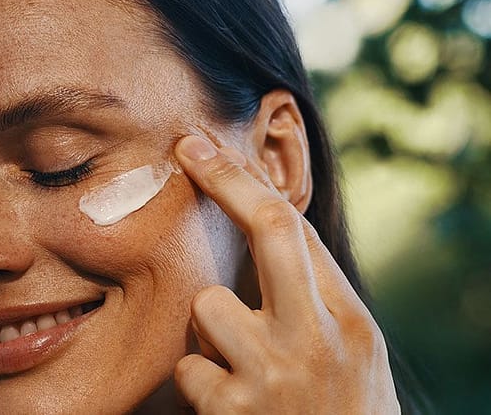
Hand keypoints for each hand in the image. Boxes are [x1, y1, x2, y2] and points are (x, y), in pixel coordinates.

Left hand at [172, 135, 399, 413]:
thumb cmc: (341, 407)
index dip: (242, 179)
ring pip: (208, 308)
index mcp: (348, 319)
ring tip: (238, 362)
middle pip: (270, 234)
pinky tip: (228, 400)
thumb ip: (310, 290)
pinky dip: (199, 377)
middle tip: (187, 150)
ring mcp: (274, 376)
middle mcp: (318, 339)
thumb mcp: (348, 348)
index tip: (201, 147)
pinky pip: (188, 366)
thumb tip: (265, 220)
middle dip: (225, 183)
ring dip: (211, 330)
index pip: (295, 229)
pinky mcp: (233, 412)